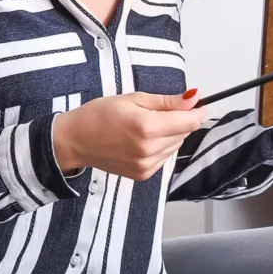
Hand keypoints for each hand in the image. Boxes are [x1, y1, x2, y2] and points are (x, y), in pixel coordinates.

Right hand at [50, 91, 210, 179]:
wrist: (74, 140)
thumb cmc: (99, 115)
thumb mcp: (133, 99)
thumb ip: (166, 102)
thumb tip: (193, 99)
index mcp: (147, 127)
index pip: (190, 122)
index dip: (197, 111)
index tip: (197, 104)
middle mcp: (149, 149)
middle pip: (184, 133)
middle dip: (179, 121)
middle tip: (157, 113)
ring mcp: (146, 165)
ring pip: (176, 146)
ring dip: (170, 135)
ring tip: (145, 127)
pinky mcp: (143, 174)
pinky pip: (164, 157)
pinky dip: (160, 147)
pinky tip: (142, 141)